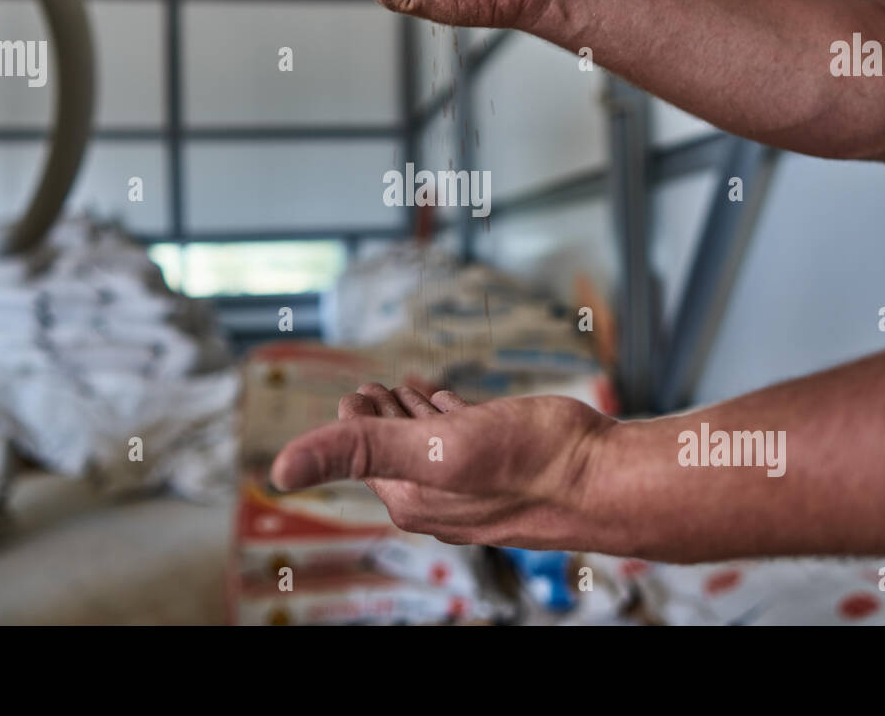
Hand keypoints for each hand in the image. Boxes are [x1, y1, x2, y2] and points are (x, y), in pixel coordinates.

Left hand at [270, 383, 617, 550]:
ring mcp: (477, 482)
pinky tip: (449, 400)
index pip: (365, 456)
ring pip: (431, 444)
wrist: (605, 480)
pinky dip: (449, 415)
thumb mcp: (434, 448)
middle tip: (366, 388)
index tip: (348, 395)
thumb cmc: (529, 464)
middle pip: (394, 451)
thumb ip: (360, 450)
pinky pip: (468, 437)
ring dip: (410, 416)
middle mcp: (441, 496)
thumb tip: (279, 468)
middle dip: (377, 418)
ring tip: (399, 388)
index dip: (352, 423)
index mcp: (414, 496)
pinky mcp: (510, 463)